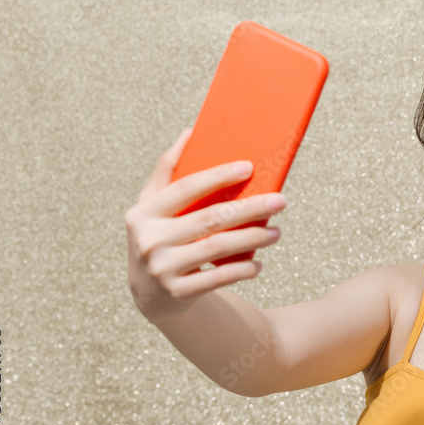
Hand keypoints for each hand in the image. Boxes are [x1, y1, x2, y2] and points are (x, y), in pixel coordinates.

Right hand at [124, 127, 286, 322]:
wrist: (150, 292)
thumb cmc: (160, 236)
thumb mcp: (154, 206)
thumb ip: (168, 170)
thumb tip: (190, 132)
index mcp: (143, 212)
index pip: (185, 188)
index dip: (217, 176)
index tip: (249, 167)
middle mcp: (149, 239)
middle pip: (209, 219)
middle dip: (249, 208)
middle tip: (280, 201)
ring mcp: (162, 268)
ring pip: (217, 248)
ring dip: (253, 238)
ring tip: (276, 232)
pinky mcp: (177, 292)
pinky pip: (218, 277)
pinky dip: (242, 270)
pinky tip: (259, 264)